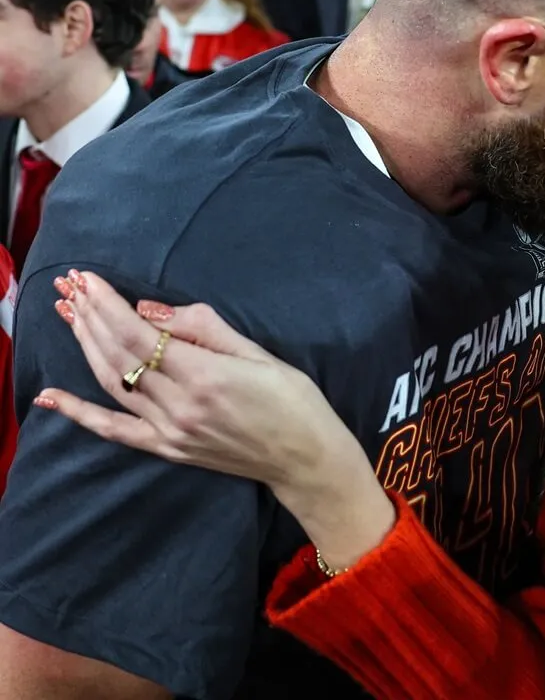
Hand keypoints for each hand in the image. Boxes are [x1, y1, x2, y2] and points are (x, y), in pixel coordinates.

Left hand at [40, 271, 394, 570]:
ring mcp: (170, 431)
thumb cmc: (294, 401)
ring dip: (84, 345)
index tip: (88, 278)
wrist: (305, 458)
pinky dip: (79, 413)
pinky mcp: (168, 449)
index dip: (108, 304)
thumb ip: (205, 329)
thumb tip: (152, 312)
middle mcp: (180, 406)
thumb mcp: (259, 353)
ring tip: (67, 313)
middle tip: (70, 285)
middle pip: (118, 354)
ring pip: (112, 383)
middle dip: (90, 316)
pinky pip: (114, 430)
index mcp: (206, 376)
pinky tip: (48, 396)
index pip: (139, 334)